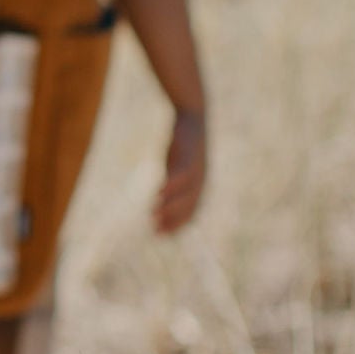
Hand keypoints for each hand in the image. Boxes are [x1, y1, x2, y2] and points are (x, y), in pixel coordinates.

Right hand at [154, 109, 206, 234]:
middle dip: (172, 220)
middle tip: (155, 231)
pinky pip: (181, 175)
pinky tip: (158, 193)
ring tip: (153, 216)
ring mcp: (197, 170)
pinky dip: (170, 186)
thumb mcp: (175, 166)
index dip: (176, 225)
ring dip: (170, 207)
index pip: (190, 212)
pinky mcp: (189, 157)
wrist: (192, 118)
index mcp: (199, 186)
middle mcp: (201, 181)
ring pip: (186, 194)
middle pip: (189, 207)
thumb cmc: (183, 144)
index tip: (159, 235)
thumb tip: (160, 198)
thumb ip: (172, 183)